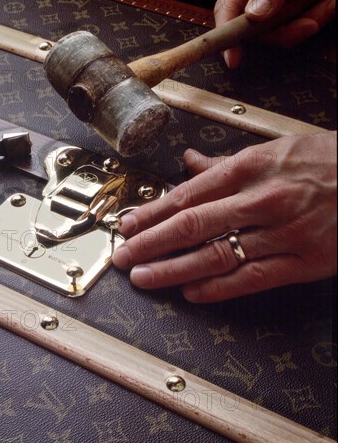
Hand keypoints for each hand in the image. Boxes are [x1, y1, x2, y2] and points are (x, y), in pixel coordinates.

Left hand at [112, 131, 336, 302]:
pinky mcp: (304, 263)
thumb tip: (187, 163)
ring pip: (216, 256)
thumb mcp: (275, 149)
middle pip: (193, 226)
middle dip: (152, 243)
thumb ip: (226, 163)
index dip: (153, 212)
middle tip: (124, 256)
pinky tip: (190, 293)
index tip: (129, 225)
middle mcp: (262, 200)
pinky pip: (251, 279)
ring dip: (173, 269)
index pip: (188, 194)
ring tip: (144, 278)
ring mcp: (283, 234)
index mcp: (252, 167)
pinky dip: (217, 288)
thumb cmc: (327, 161)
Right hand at [214, 0, 335, 67]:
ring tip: (327, 4)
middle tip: (308, 24)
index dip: (227, 35)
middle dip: (285, 31)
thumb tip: (254, 14)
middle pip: (255, 29)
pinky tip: (328, 3)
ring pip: (279, 31)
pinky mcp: (294, 11)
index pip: (227, 10)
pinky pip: (296, 27)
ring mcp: (275, 5)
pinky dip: (316, 18)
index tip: (233, 58)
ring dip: (307, 22)